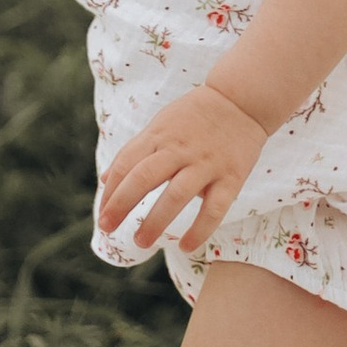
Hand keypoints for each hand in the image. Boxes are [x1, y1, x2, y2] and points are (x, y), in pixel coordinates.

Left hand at [97, 82, 269, 252]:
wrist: (242, 99)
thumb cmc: (195, 115)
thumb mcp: (161, 123)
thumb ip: (134, 150)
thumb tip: (104, 180)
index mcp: (160, 134)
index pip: (126, 162)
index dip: (111, 189)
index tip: (103, 213)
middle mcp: (180, 149)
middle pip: (144, 177)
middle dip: (121, 204)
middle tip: (106, 227)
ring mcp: (206, 163)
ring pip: (176, 196)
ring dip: (155, 222)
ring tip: (140, 242)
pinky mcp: (231, 177)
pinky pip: (214, 209)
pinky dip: (200, 230)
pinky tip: (186, 247)